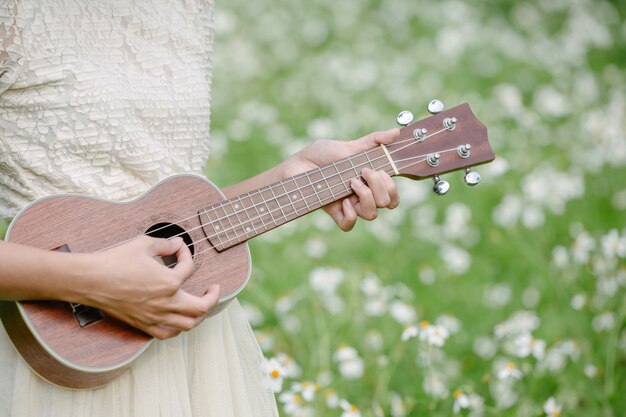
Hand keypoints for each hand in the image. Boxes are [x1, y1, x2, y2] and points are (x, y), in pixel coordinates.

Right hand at [80, 236, 219, 338]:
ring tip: (201, 306)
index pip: (189, 268)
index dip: (186, 255)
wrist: (91, 280)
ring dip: (199, 315)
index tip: (180, 249)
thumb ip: (166, 244)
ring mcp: (155, 316)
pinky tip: (178, 320)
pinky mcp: (143, 324)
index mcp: (169, 282)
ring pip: (188, 324)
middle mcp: (166, 303)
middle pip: (201, 308)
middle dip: (212, 297)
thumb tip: (178, 243)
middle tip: (214, 288)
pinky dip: (178, 328)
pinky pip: (167, 334)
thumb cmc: (115, 261)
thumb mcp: (144, 244)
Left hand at [281, 128, 400, 230]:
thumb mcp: (349, 145)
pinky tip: (344, 201)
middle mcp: (362, 195)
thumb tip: (396, 132)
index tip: (379, 170)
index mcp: (369, 182)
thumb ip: (374, 140)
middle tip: (364, 172)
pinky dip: (350, 214)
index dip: (392, 185)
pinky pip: (349, 225)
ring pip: (372, 215)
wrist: (298, 163)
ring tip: (351, 182)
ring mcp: (348, 205)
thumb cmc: (321, 155)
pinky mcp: (333, 212)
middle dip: (380, 186)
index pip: (392, 194)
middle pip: (387, 203)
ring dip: (367, 196)